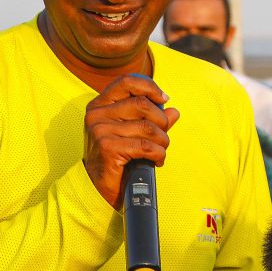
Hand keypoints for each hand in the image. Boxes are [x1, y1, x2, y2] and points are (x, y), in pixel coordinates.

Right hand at [83, 75, 178, 208]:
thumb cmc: (116, 159)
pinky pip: (146, 145)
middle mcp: (97, 114)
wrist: (97, 188)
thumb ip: (152, 120)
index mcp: (100, 105)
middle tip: (162, 137)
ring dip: (162, 141)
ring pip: (147, 127)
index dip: (150, 87)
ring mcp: (101, 130)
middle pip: (142, 104)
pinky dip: (158, 154)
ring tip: (160, 151)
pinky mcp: (108, 147)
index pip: (127, 81)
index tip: (164, 99)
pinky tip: (157, 161)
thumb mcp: (133, 134)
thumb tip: (174, 111)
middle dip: (161, 121)